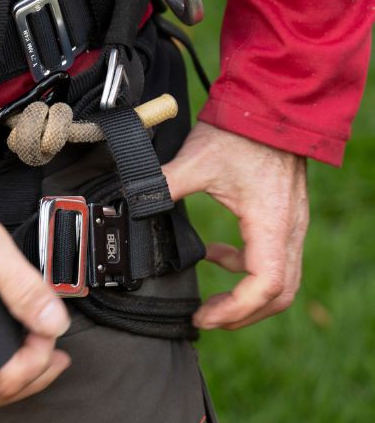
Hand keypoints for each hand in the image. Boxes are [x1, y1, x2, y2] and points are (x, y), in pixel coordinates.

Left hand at [162, 122, 308, 329]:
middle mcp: (289, 229)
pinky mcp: (285, 217)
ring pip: (282, 280)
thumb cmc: (240, 131)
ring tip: (212, 302)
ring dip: (247, 296)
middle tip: (207, 319)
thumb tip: (130, 203)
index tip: (205, 317)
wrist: (269, 104)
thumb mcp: (196, 161)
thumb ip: (162, 187)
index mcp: (270, 222)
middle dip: (243, 314)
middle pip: (279, 294)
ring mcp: (292, 224)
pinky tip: (217, 255)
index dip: (236, 309)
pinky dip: (246, 267)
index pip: (265, 285)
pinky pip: (275, 258)